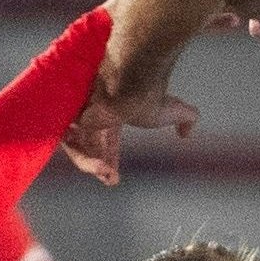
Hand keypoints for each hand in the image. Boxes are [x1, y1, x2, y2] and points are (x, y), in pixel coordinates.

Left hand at [60, 79, 199, 186]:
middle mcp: (94, 113)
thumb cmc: (152, 96)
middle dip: (99, 167)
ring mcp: (82, 115)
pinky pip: (72, 146)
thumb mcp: (176, 110)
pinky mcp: (74, 119)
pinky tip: (101, 169)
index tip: (114, 178)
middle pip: (89, 147)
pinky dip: (85, 160)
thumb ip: (187, 118)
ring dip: (93, 166)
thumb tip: (186, 133)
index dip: (110, 159)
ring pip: (79, 148)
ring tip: (107, 175)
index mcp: (113, 113)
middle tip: (111, 179)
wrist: (134, 81)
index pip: (106, 140)